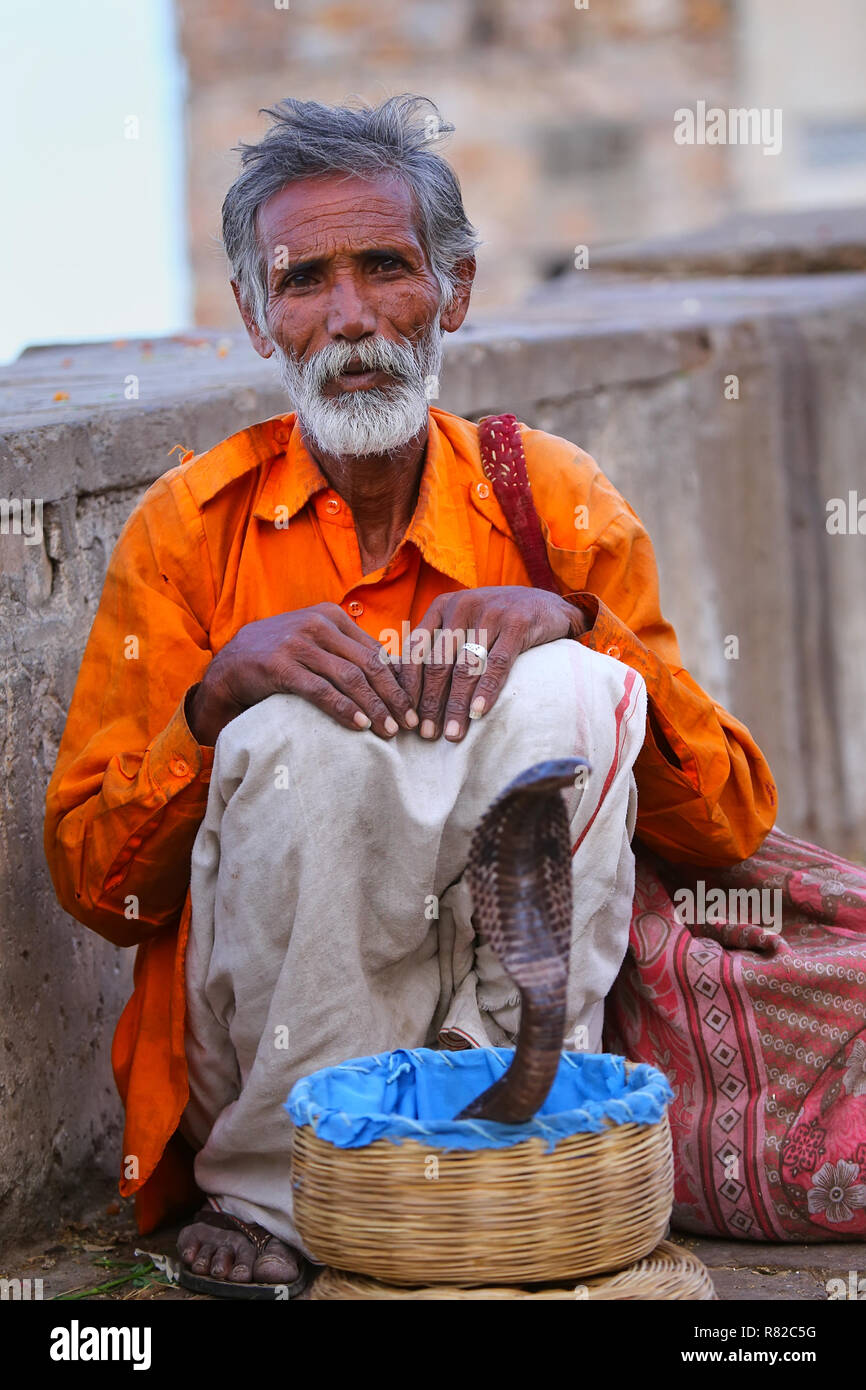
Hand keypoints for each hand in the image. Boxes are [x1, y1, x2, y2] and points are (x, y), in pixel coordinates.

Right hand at [187, 602, 418, 744]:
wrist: (229, 664)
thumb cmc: (280, 656)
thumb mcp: (315, 642)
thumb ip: (346, 650)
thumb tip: (395, 672)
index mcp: (331, 616)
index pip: (377, 651)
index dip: (399, 681)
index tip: (414, 707)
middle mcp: (317, 624)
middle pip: (370, 665)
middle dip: (394, 697)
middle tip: (410, 724)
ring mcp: (298, 644)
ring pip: (350, 678)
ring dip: (375, 707)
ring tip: (389, 731)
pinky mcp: (280, 666)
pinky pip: (322, 691)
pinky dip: (345, 710)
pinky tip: (360, 726)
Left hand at [393, 586, 586, 741]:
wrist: (548, 604)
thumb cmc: (498, 621)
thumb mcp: (464, 622)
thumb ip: (438, 644)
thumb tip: (406, 688)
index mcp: (442, 606)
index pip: (416, 651)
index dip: (410, 687)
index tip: (407, 718)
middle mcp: (462, 606)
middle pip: (438, 663)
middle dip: (430, 703)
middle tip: (427, 734)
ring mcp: (491, 613)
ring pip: (466, 667)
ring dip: (456, 705)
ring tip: (452, 734)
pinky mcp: (518, 623)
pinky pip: (498, 664)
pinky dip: (486, 691)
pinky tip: (478, 713)